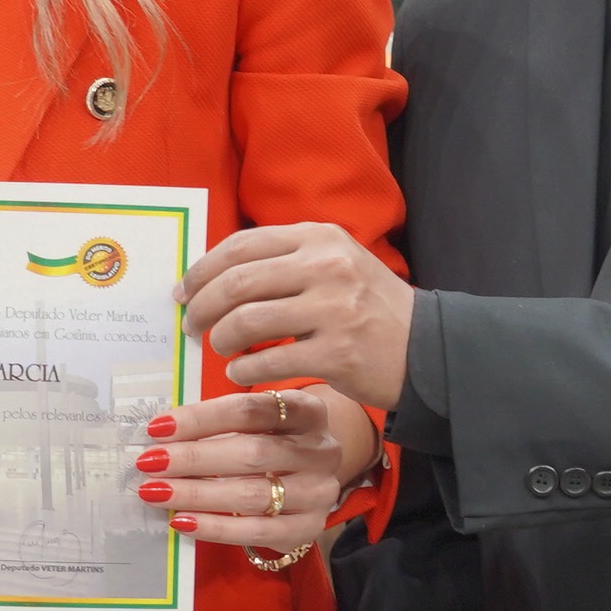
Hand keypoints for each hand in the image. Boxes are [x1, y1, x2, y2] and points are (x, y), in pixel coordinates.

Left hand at [137, 387, 377, 553]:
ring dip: (197, 494)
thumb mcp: (257, 421)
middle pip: (252, 452)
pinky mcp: (310, 528)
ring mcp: (319, 492)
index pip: (250, 410)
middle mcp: (321, 450)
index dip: (201, 418)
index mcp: (307, 410)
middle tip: (150, 463)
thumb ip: (218, 422)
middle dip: (194, 458)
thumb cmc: (271, 440)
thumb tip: (160, 434)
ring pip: (253, 494)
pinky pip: (257, 531)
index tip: (158, 427)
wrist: (309, 478)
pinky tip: (182, 522)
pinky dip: (215, 527)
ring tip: (156, 492)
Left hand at [179, 223, 413, 412]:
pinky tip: (240, 372)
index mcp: (320, 237)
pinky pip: (268, 361)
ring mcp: (333, 310)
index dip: (202, 269)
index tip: (183, 290)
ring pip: (247, 321)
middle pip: (237, 282)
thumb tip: (213, 277)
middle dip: (202, 306)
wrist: (427, 349)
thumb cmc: (369, 308)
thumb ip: (284, 261)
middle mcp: (327, 267)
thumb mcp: (335, 265)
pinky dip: (244, 369)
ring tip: (218, 348)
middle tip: (191, 325)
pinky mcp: (337, 354)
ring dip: (220, 339)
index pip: (242, 245)